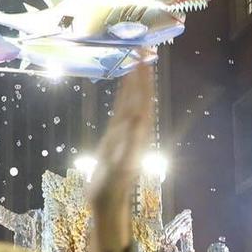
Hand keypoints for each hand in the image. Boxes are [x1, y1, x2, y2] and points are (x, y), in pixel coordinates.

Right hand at [88, 66, 154, 251]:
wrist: (108, 202)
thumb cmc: (113, 186)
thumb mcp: (121, 164)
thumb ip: (129, 141)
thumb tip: (137, 116)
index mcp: (138, 133)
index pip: (143, 99)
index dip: (144, 80)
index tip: (144, 58)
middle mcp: (135, 129)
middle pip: (140, 95)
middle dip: (142, 74)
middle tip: (142, 49)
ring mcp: (126, 131)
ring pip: (132, 100)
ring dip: (134, 81)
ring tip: (135, 61)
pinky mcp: (115, 136)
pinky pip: (121, 109)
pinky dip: (123, 95)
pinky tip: (122, 87)